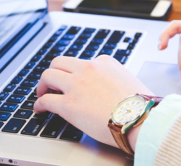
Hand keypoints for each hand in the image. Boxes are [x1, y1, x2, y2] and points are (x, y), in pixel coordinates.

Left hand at [34, 55, 151, 148]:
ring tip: (41, 94)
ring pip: (48, 76)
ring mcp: (76, 85)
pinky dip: (39, 104)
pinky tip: (39, 109)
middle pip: (59, 62)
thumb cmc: (141, 105)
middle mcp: (88, 68)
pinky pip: (46, 100)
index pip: (83, 62)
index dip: (75, 73)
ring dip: (42, 85)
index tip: (74, 81)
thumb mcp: (129, 81)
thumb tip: (112, 89)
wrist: (141, 118)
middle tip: (51, 83)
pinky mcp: (68, 104)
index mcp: (104, 62)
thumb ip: (115, 79)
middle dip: (53, 72)